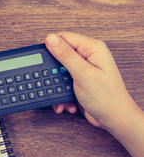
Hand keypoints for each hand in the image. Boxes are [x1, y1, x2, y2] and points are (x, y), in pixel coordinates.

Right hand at [45, 32, 143, 156]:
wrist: (113, 118)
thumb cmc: (106, 97)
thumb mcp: (82, 73)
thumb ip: (66, 55)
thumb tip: (51, 39)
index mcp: (92, 48)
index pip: (64, 38)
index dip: (51, 47)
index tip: (44, 60)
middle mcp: (88, 57)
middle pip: (60, 55)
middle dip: (53, 71)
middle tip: (52, 79)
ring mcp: (84, 69)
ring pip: (59, 71)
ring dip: (57, 84)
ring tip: (61, 93)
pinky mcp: (80, 81)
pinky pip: (62, 82)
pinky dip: (61, 92)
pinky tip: (66, 100)